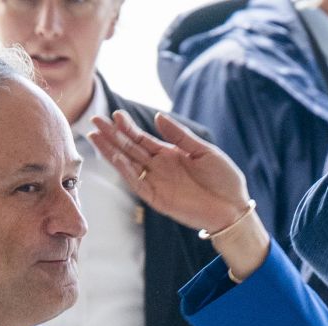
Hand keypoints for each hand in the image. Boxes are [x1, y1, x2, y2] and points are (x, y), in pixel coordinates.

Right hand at [88, 111, 258, 239]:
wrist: (233, 209)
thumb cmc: (224, 179)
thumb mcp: (204, 151)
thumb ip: (180, 135)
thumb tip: (158, 116)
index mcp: (170, 154)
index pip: (142, 139)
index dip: (128, 127)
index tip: (116, 114)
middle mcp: (159, 168)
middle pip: (130, 149)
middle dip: (112, 135)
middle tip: (94, 119)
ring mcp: (157, 183)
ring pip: (128, 165)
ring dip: (111, 151)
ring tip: (94, 136)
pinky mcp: (157, 199)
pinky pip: (137, 183)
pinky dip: (125, 171)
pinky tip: (115, 157)